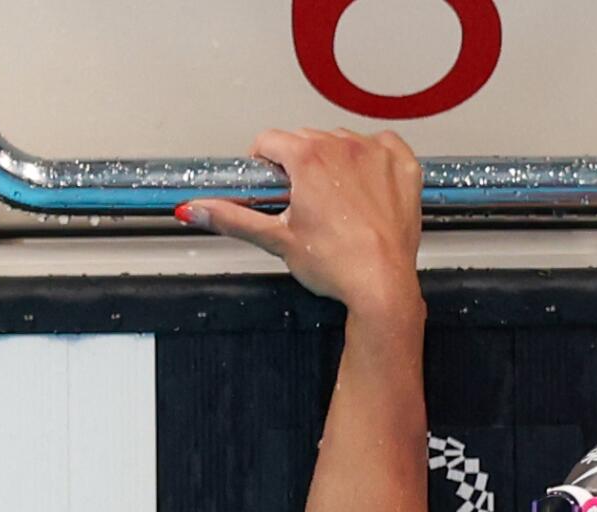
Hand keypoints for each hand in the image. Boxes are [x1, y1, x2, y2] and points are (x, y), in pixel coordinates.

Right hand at [175, 127, 422, 315]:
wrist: (383, 286)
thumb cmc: (337, 266)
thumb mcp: (278, 240)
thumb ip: (233, 218)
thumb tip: (194, 209)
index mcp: (307, 157)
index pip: (269, 140)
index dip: (265, 163)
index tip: (272, 183)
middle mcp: (342, 146)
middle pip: (306, 140)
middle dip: (300, 166)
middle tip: (306, 204)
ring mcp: (375, 154)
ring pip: (343, 142)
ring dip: (336, 163)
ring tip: (339, 203)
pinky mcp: (402, 166)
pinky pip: (383, 146)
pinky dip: (374, 162)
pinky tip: (368, 190)